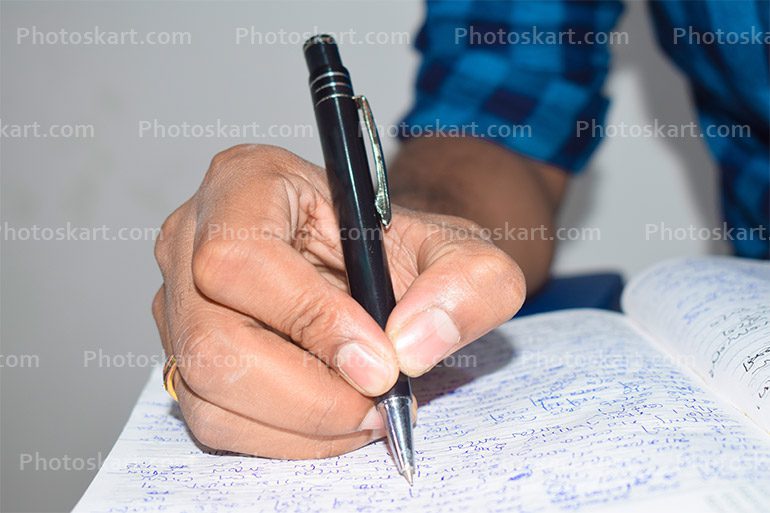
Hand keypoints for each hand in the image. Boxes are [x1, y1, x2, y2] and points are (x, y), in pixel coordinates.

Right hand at [152, 144, 524, 458]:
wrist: (377, 270)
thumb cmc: (403, 249)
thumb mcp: (461, 251)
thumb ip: (467, 283)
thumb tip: (412, 346)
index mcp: (247, 182)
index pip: (243, 258)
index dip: (310, 320)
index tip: (380, 364)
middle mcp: (192, 238)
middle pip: (212, 340)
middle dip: (307, 394)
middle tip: (378, 405)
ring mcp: (178, 300)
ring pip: (207, 389)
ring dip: (298, 424)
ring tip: (366, 412)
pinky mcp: (182, 352)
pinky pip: (213, 417)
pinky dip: (282, 437)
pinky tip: (334, 420)